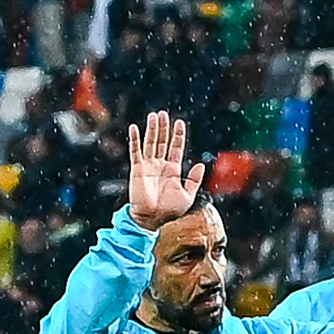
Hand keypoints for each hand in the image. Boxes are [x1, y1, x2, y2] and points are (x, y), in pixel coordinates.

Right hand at [123, 110, 206, 229]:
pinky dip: (134, 140)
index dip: (177, 135)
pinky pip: (135, 151)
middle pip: (162, 142)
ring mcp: (148, 166)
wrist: (152, 218)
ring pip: (150, 143)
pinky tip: (134, 128)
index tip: (179, 122)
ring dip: (152, 129)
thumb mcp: (188, 195)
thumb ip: (193, 180)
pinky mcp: (138, 169)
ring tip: (154, 116)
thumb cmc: (170, 211)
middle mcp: (160, 165)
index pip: (175, 148)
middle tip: (163, 114)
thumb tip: (199, 165)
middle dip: (163, 128)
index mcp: (173, 170)